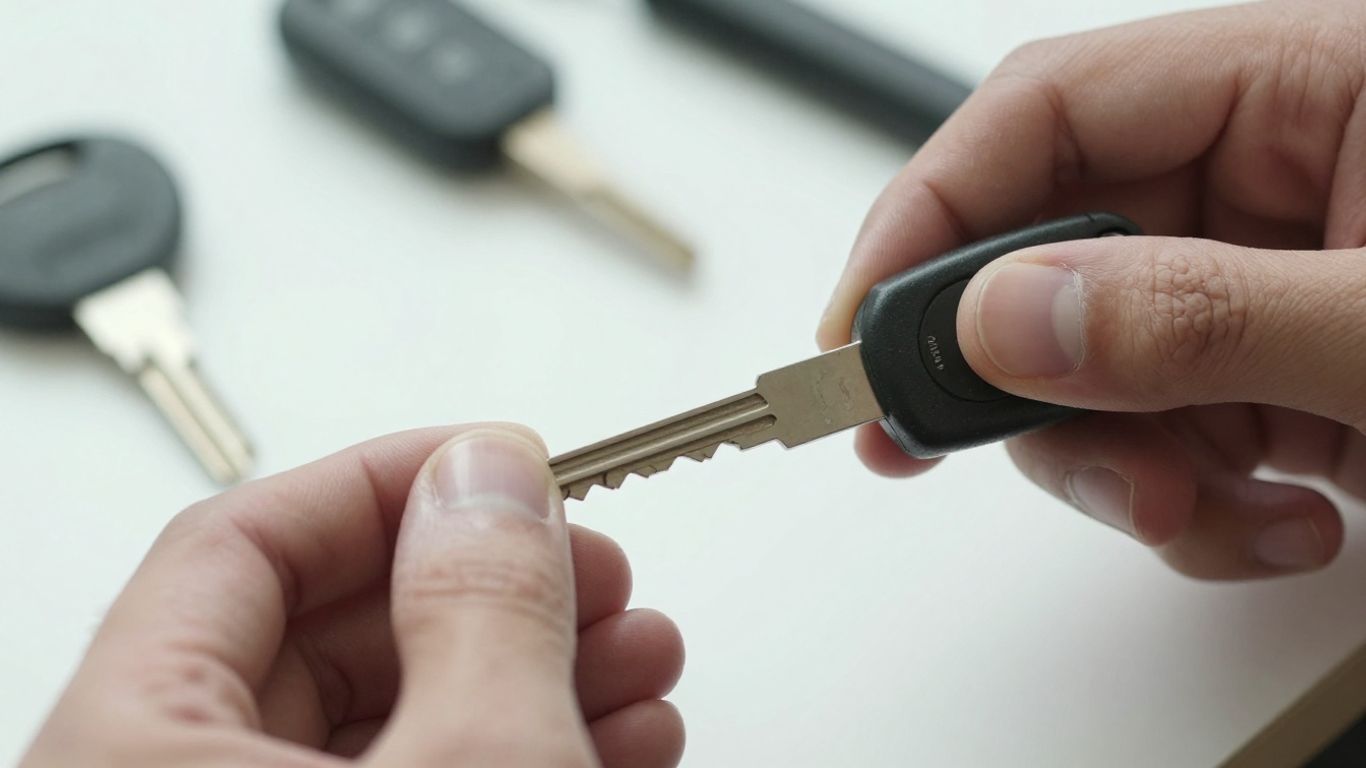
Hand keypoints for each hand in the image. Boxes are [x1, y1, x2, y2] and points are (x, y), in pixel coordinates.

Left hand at [22, 426, 684, 766]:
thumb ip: (482, 602)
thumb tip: (490, 476)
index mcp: (130, 754)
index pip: (237, 542)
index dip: (384, 481)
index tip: (498, 461)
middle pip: (327, 632)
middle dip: (493, 588)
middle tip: (592, 568)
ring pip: (390, 719)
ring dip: (531, 671)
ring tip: (638, 657)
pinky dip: (515, 750)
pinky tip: (617, 736)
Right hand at [819, 0, 1365, 579]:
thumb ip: (1202, 317)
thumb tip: (1005, 321)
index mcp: (1300, 90)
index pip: (1049, 110)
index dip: (931, 211)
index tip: (858, 330)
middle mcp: (1264, 181)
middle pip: (1044, 254)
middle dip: (1017, 382)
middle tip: (962, 453)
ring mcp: (1260, 287)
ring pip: (1088, 371)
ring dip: (1116, 468)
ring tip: (1202, 515)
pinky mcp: (1271, 379)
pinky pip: (1163, 442)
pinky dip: (1194, 508)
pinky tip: (1286, 523)